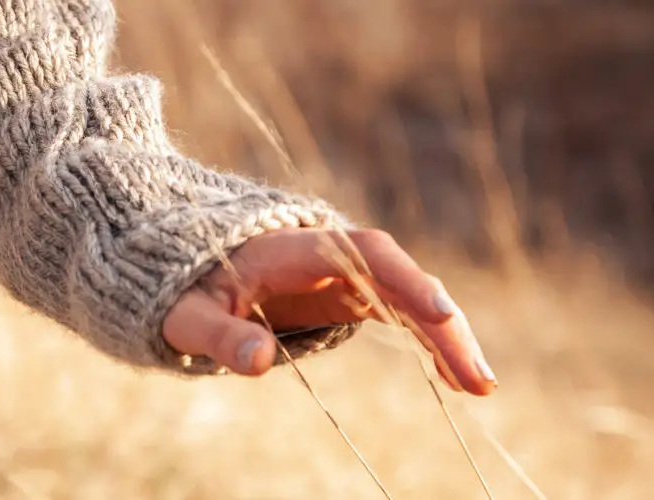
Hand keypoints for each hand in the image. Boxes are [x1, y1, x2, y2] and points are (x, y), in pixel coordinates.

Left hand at [161, 228, 496, 395]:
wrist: (174, 264)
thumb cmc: (177, 287)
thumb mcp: (184, 314)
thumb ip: (219, 334)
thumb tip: (258, 361)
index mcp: (295, 247)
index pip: (364, 254)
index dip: (405, 278)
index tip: (439, 312)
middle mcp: (330, 254)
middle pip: (403, 279)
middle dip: (444, 326)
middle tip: (479, 380)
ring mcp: (344, 274)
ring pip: (411, 299)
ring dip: (447, 338)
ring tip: (480, 387)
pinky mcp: (348, 296)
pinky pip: (401, 315)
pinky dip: (429, 343)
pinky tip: (457, 380)